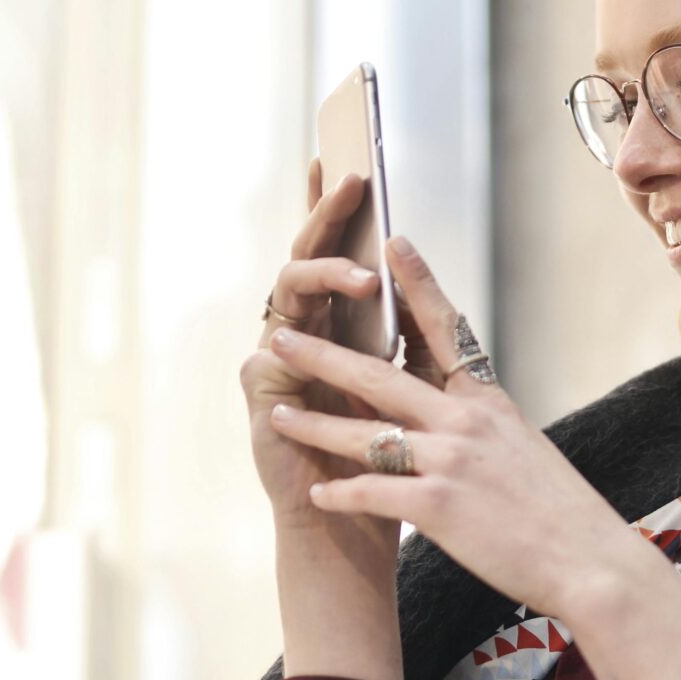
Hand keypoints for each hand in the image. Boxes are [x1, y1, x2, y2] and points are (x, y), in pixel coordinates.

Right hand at [241, 159, 389, 527]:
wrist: (357, 524)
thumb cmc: (387, 455)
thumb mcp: (411, 379)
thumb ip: (410, 324)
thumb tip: (417, 261)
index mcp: (337, 322)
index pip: (335, 250)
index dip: (334, 206)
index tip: (348, 156)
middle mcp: (302, 332)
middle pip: (309, 256)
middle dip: (329, 215)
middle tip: (354, 178)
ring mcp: (277, 359)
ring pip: (289, 292)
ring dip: (325, 275)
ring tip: (365, 277)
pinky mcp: (263, 396)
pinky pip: (270, 354)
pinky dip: (296, 342)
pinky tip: (311, 331)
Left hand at [261, 235, 654, 621]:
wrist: (589, 560)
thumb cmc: (561, 512)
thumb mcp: (525, 448)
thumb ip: (484, 425)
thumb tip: (458, 412)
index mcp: (489, 401)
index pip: (446, 329)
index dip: (418, 284)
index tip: (393, 242)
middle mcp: (466, 421)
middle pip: (380, 378)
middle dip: (324, 356)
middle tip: (282, 337)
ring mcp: (450, 461)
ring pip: (364, 434)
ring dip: (315, 425)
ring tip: (278, 415)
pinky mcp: (438, 507)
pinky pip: (373, 492)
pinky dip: (341, 494)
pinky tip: (318, 495)